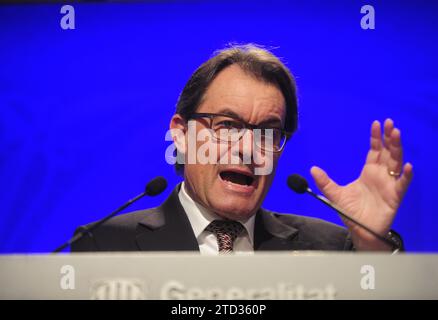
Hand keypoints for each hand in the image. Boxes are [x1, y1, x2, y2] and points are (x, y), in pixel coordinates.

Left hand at [310, 119, 412, 250]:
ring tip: (396, 134)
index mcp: (368, 172)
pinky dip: (406, 175)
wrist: (359, 231)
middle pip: (387, 152)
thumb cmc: (350, 213)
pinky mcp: (395, 197)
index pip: (374, 151)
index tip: (376, 124)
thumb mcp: (334, 194)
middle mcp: (381, 175)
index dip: (376, 138)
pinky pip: (402, 184)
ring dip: (397, 149)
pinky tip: (406, 166)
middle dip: (389, 138)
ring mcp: (389, 185)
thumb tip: (312, 168)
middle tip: (389, 123)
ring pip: (396, 163)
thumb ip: (325, 182)